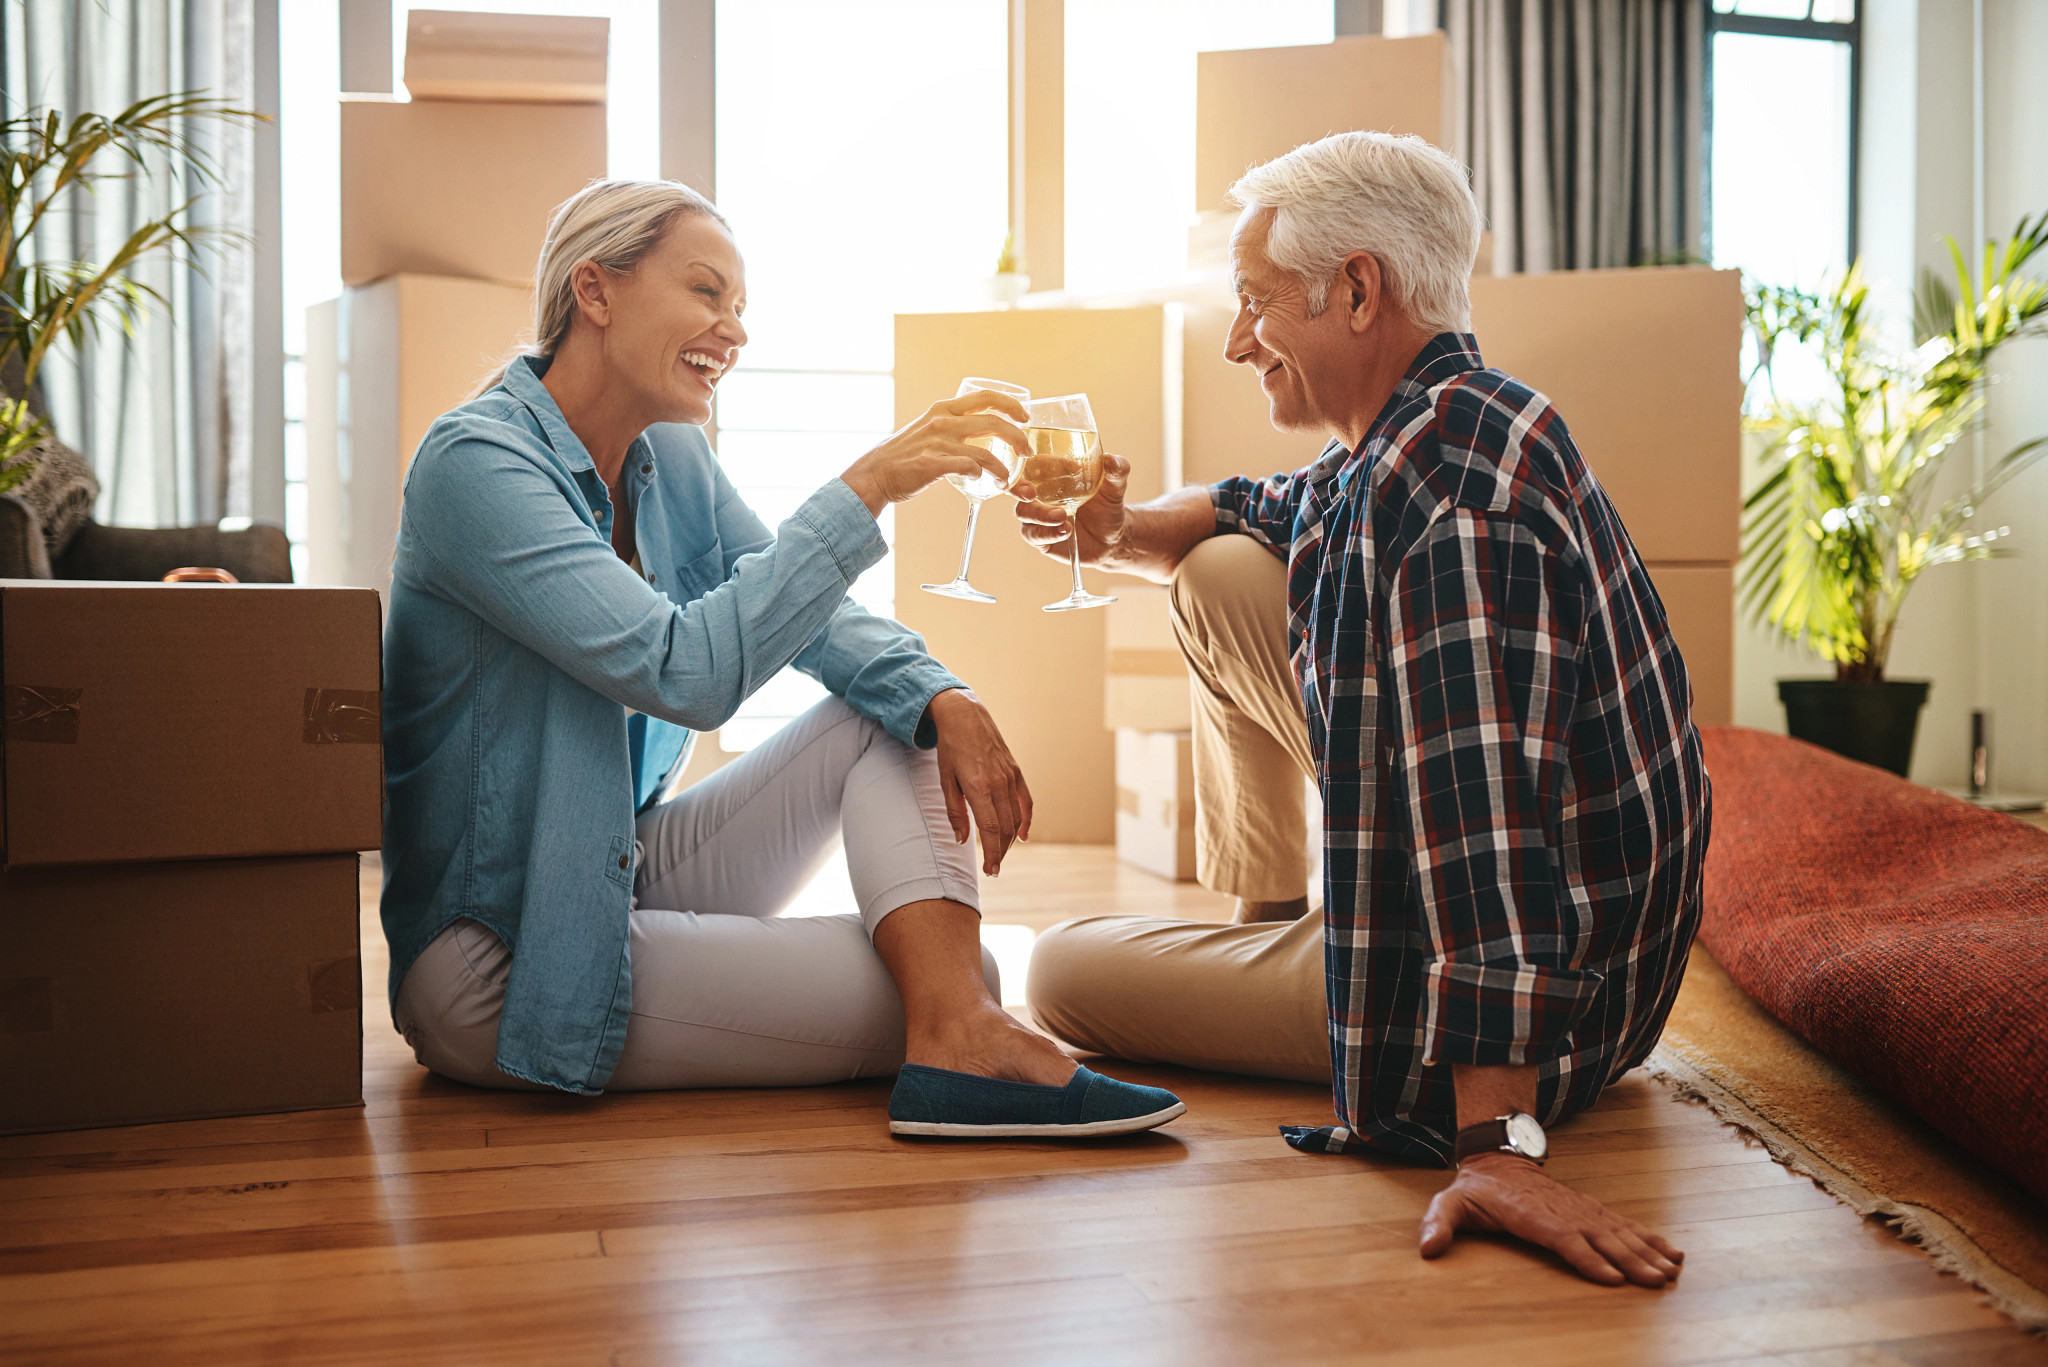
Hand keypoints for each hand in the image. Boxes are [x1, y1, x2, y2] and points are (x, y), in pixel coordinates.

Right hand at [841, 392, 1027, 513]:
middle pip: (993, 421)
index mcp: (943, 409)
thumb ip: (950, 427)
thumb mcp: (927, 429)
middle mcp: (942, 421)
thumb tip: (978, 435)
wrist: (873, 475)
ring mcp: (938, 442)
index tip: (1025, 417)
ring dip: (1003, 468)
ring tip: (1008, 479)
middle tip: (1027, 451)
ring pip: (985, 451)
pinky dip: (982, 475)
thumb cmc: (902, 456)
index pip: (985, 397)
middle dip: (1017, 436)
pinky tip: (982, 482)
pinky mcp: (933, 464)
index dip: (1010, 404)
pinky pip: (969, 468)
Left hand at [925, 687, 1032, 875]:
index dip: (992, 853)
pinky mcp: (1016, 771)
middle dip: (1001, 852)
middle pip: (1007, 828)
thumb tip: (962, 840)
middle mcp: (999, 783)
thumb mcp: (946, 780)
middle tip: (993, 868)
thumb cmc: (951, 749)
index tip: (990, 870)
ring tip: (1000, 854)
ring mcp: (1010, 776)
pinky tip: (1022, 836)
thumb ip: (955, 812)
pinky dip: (1026, 820)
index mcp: (979, 787)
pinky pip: (1026, 801)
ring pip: (1017, 817)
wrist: (965, 716)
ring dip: (1011, 840)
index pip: (991, 829)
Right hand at [1012, 452, 1132, 569]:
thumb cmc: (1107, 505)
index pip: (1032, 462)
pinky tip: (1066, 530)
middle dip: (1018, 489)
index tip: (1042, 463)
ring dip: (1039, 514)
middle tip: (1031, 493)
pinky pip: (1033, 535)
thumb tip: (1112, 460)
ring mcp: (1036, 516)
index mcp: (1051, 474)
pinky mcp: (1040, 538)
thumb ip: (1117, 470)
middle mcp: (1039, 493)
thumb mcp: (1115, 486)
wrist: (1112, 537)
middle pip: (1017, 487)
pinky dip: (1047, 533)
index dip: (1031, 461)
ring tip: (1062, 516)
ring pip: (1023, 512)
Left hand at [1419, 1153, 1683, 1287]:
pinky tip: (1671, 1252)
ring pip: (1618, 1231)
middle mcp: (1562, 1209)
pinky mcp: (1590, 1210)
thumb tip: (1428, 1248)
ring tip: (1671, 1271)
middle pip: (1599, 1237)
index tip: (1611, 1276)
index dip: (1586, 1256)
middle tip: (1656, 1281)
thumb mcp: (1450, 1202)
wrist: (1498, 1156)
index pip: (1561, 1236)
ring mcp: (1580, 1209)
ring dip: (1647, 1251)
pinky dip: (1649, 1238)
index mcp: (1530, 1212)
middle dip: (1630, 1260)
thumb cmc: (1475, 1188)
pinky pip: (1624, 1224)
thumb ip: (1437, 1223)